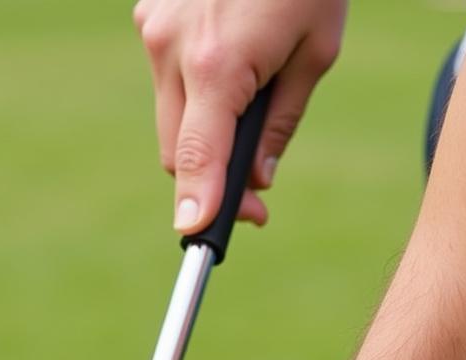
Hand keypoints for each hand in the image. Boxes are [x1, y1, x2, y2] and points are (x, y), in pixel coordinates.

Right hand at [133, 0, 346, 231]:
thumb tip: (258, 179)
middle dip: (211, 179)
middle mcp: (172, 48)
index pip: (198, 156)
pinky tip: (232, 62)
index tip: (196, 232)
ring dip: (203, 132)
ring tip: (252, 105)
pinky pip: (167, 79)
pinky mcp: (149, 14)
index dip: (198, 201)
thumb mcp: (315, 50)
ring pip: (170, 119)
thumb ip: (282, 122)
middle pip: (178, 151)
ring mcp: (154, 29)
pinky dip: (194, 90)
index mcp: (217, 63)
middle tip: (256, 197)